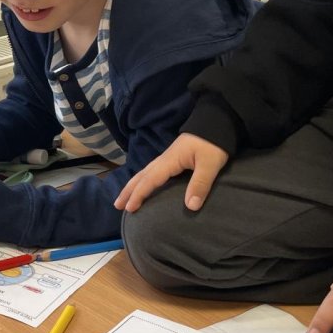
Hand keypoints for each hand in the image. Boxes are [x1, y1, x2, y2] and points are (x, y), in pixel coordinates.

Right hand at [114, 133, 228, 212]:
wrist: (216, 124)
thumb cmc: (213, 144)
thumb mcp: (210, 165)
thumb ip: (200, 184)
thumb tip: (190, 207)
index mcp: (170, 161)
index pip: (150, 180)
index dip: (139, 195)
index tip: (130, 209)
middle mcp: (164, 160)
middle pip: (141, 176)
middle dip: (128, 191)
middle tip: (116, 205)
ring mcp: (167, 158)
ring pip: (144, 173)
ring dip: (132, 185)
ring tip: (124, 197)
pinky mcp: (172, 158)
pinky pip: (151, 171)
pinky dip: (142, 180)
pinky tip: (143, 184)